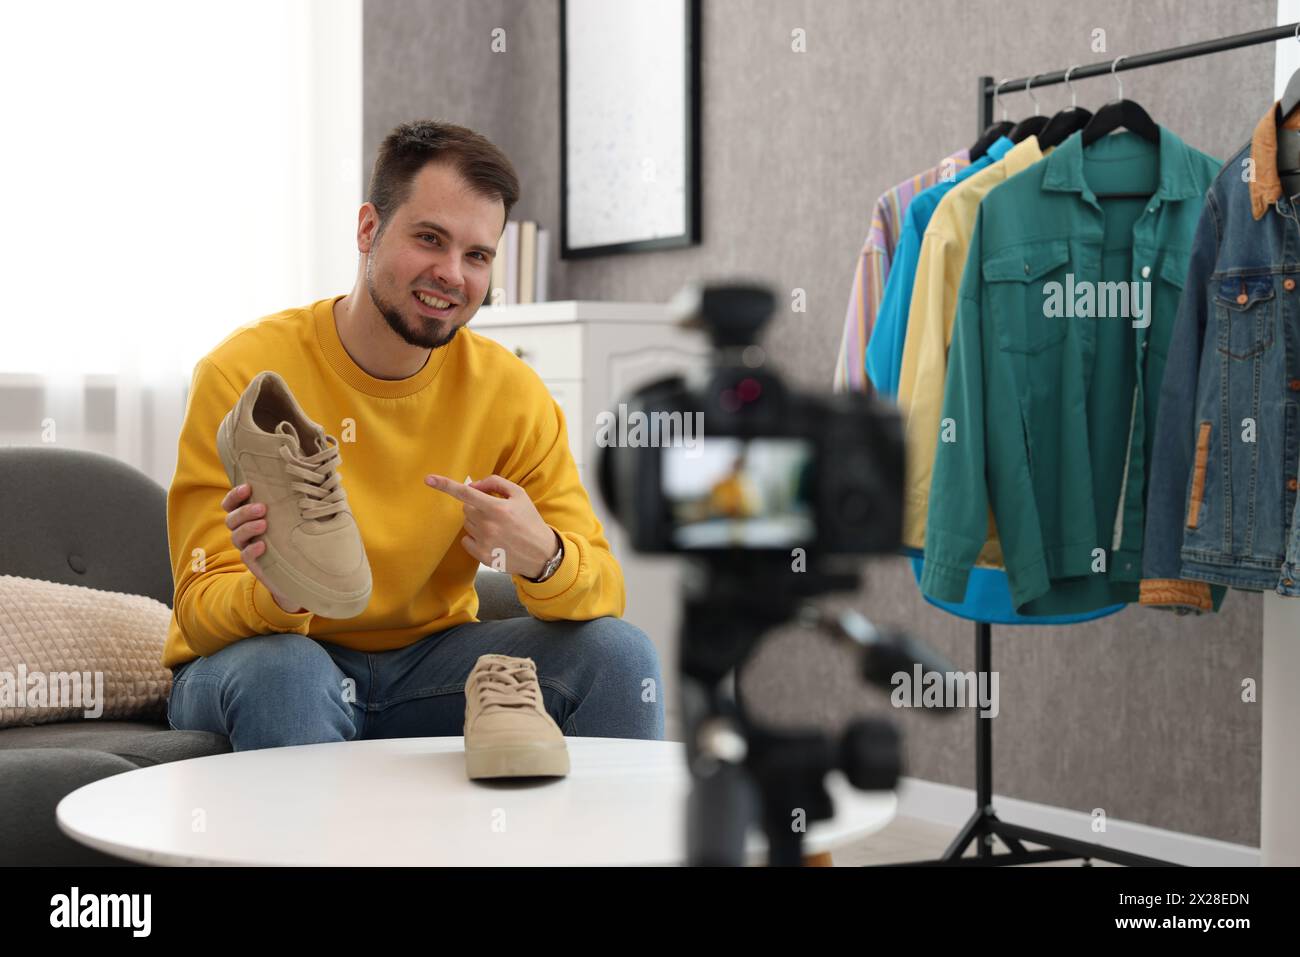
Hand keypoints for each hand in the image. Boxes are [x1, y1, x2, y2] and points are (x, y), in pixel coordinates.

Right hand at [221, 483, 304, 613]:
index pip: (232, 503)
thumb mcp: (298, 516)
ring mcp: (248, 547)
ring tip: (264, 524)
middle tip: (262, 508)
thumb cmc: (300, 535)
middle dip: (244, 511)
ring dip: (247, 528)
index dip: (235, 495)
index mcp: (251, 515)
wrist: (305, 569)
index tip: (248, 487)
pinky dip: (251, 549)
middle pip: (231, 518)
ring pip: (235, 536)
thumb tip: (319, 476)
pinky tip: (262, 546)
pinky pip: (245, 556)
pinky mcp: (255, 564)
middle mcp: (245, 530)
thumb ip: (299, 498)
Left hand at [424, 473, 558, 578]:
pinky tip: (492, 539)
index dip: (445, 485)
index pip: (465, 493)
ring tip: (497, 527)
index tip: (428, 479)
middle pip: (466, 509)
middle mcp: (488, 525)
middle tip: (493, 511)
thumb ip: (496, 483)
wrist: (541, 553)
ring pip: (466, 524)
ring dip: (477, 522)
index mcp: (497, 508)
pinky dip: (474, 537)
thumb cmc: (530, 521)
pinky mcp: (482, 556)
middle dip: (476, 507)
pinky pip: (466, 540)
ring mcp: (484, 542)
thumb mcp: (520, 495)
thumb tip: (474, 485)